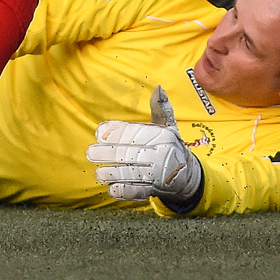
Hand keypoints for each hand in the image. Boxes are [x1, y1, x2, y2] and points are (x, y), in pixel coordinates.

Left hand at [86, 85, 202, 207]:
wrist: (188, 175)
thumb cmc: (172, 146)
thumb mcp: (169, 126)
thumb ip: (160, 109)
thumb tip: (159, 88)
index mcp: (162, 135)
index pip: (135, 132)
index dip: (115, 132)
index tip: (99, 133)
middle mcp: (161, 153)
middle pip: (130, 153)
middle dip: (108, 153)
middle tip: (90, 153)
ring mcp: (159, 173)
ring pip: (132, 173)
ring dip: (113, 173)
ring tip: (99, 173)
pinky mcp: (156, 189)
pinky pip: (138, 191)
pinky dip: (124, 191)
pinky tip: (112, 189)